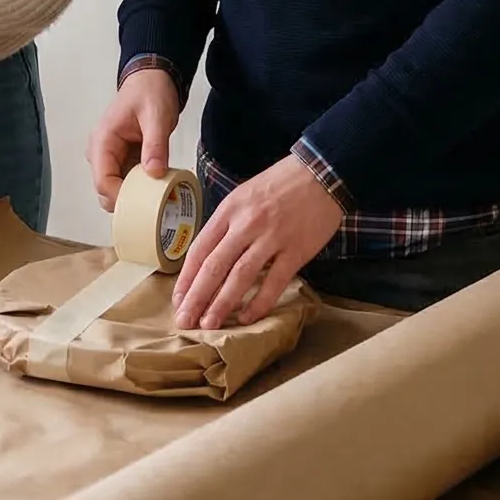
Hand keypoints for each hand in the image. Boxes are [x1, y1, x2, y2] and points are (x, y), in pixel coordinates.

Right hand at [87, 69, 180, 213]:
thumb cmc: (150, 92)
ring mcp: (111, 157)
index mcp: (103, 140)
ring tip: (158, 197)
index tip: (144, 205)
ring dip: (135, 196)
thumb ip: (155, 145)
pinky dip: (141, 188)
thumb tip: (154, 173)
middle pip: (106, 190)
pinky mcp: (122, 159)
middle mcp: (101, 152)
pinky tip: (157, 188)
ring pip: (116, 189)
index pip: (102, 181)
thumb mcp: (157, 117)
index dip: (120, 197)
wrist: (152, 79)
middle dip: (127, 201)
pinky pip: (127, 181)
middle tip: (154, 204)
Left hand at [172, 156, 342, 330]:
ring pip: (240, 276)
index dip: (186, 278)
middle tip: (185, 321)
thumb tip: (211, 257)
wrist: (321, 173)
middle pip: (214, 266)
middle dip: (196, 297)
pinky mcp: (296, 251)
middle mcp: (246, 223)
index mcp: (230, 209)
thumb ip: (228, 224)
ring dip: (222, 304)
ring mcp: (271, 237)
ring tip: (209, 326)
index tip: (178, 299)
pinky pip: (274, 282)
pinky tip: (247, 317)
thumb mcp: (244, 194)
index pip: (200, 248)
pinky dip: (259, 303)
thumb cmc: (280, 183)